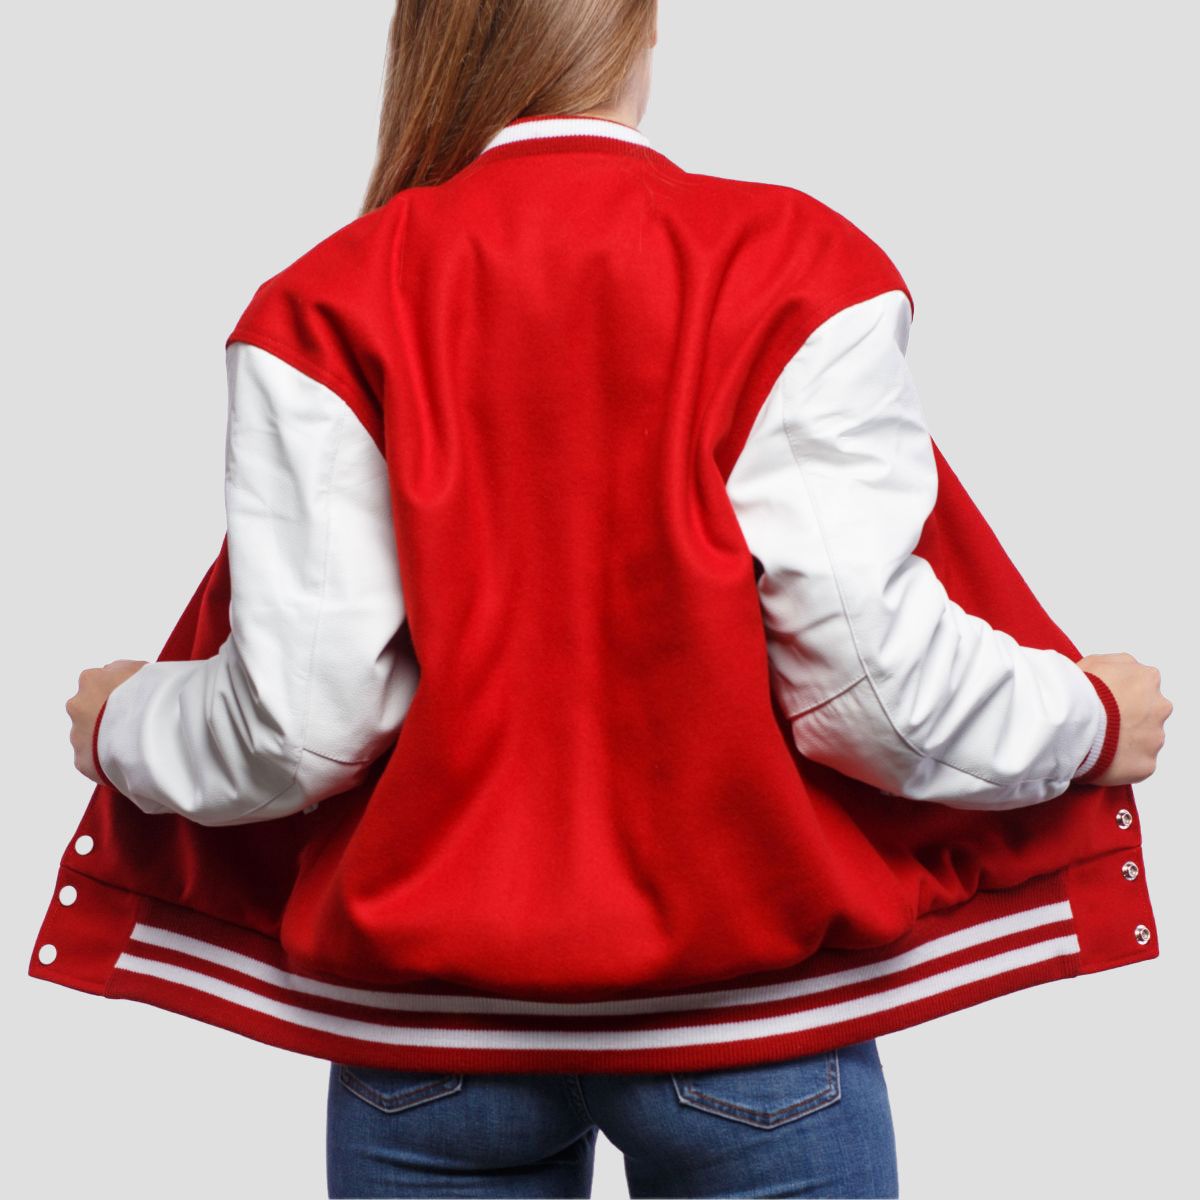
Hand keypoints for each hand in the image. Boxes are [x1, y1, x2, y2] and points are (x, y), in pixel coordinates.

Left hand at [66, 659, 147, 784]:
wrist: (146, 729)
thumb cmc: (149, 694)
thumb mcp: (142, 668)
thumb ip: (126, 671)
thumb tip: (120, 674)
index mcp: (91, 680)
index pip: (100, 683)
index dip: (118, 692)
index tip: (135, 699)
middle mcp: (77, 706)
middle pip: (90, 710)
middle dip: (107, 716)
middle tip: (134, 723)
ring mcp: (77, 735)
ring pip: (91, 736)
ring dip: (107, 738)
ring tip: (135, 744)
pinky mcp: (83, 761)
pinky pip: (94, 761)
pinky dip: (107, 761)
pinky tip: (129, 760)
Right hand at [1076, 652, 1172, 785]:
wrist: (1073, 722)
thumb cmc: (1079, 692)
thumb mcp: (1092, 661)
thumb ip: (1113, 665)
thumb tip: (1115, 672)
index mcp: (1147, 679)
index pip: (1140, 685)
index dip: (1120, 694)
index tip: (1104, 701)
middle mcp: (1159, 707)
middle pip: (1147, 713)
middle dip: (1128, 718)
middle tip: (1101, 722)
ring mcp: (1155, 737)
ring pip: (1143, 740)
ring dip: (1124, 740)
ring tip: (1097, 741)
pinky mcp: (1146, 764)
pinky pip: (1135, 763)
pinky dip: (1121, 762)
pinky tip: (1101, 757)